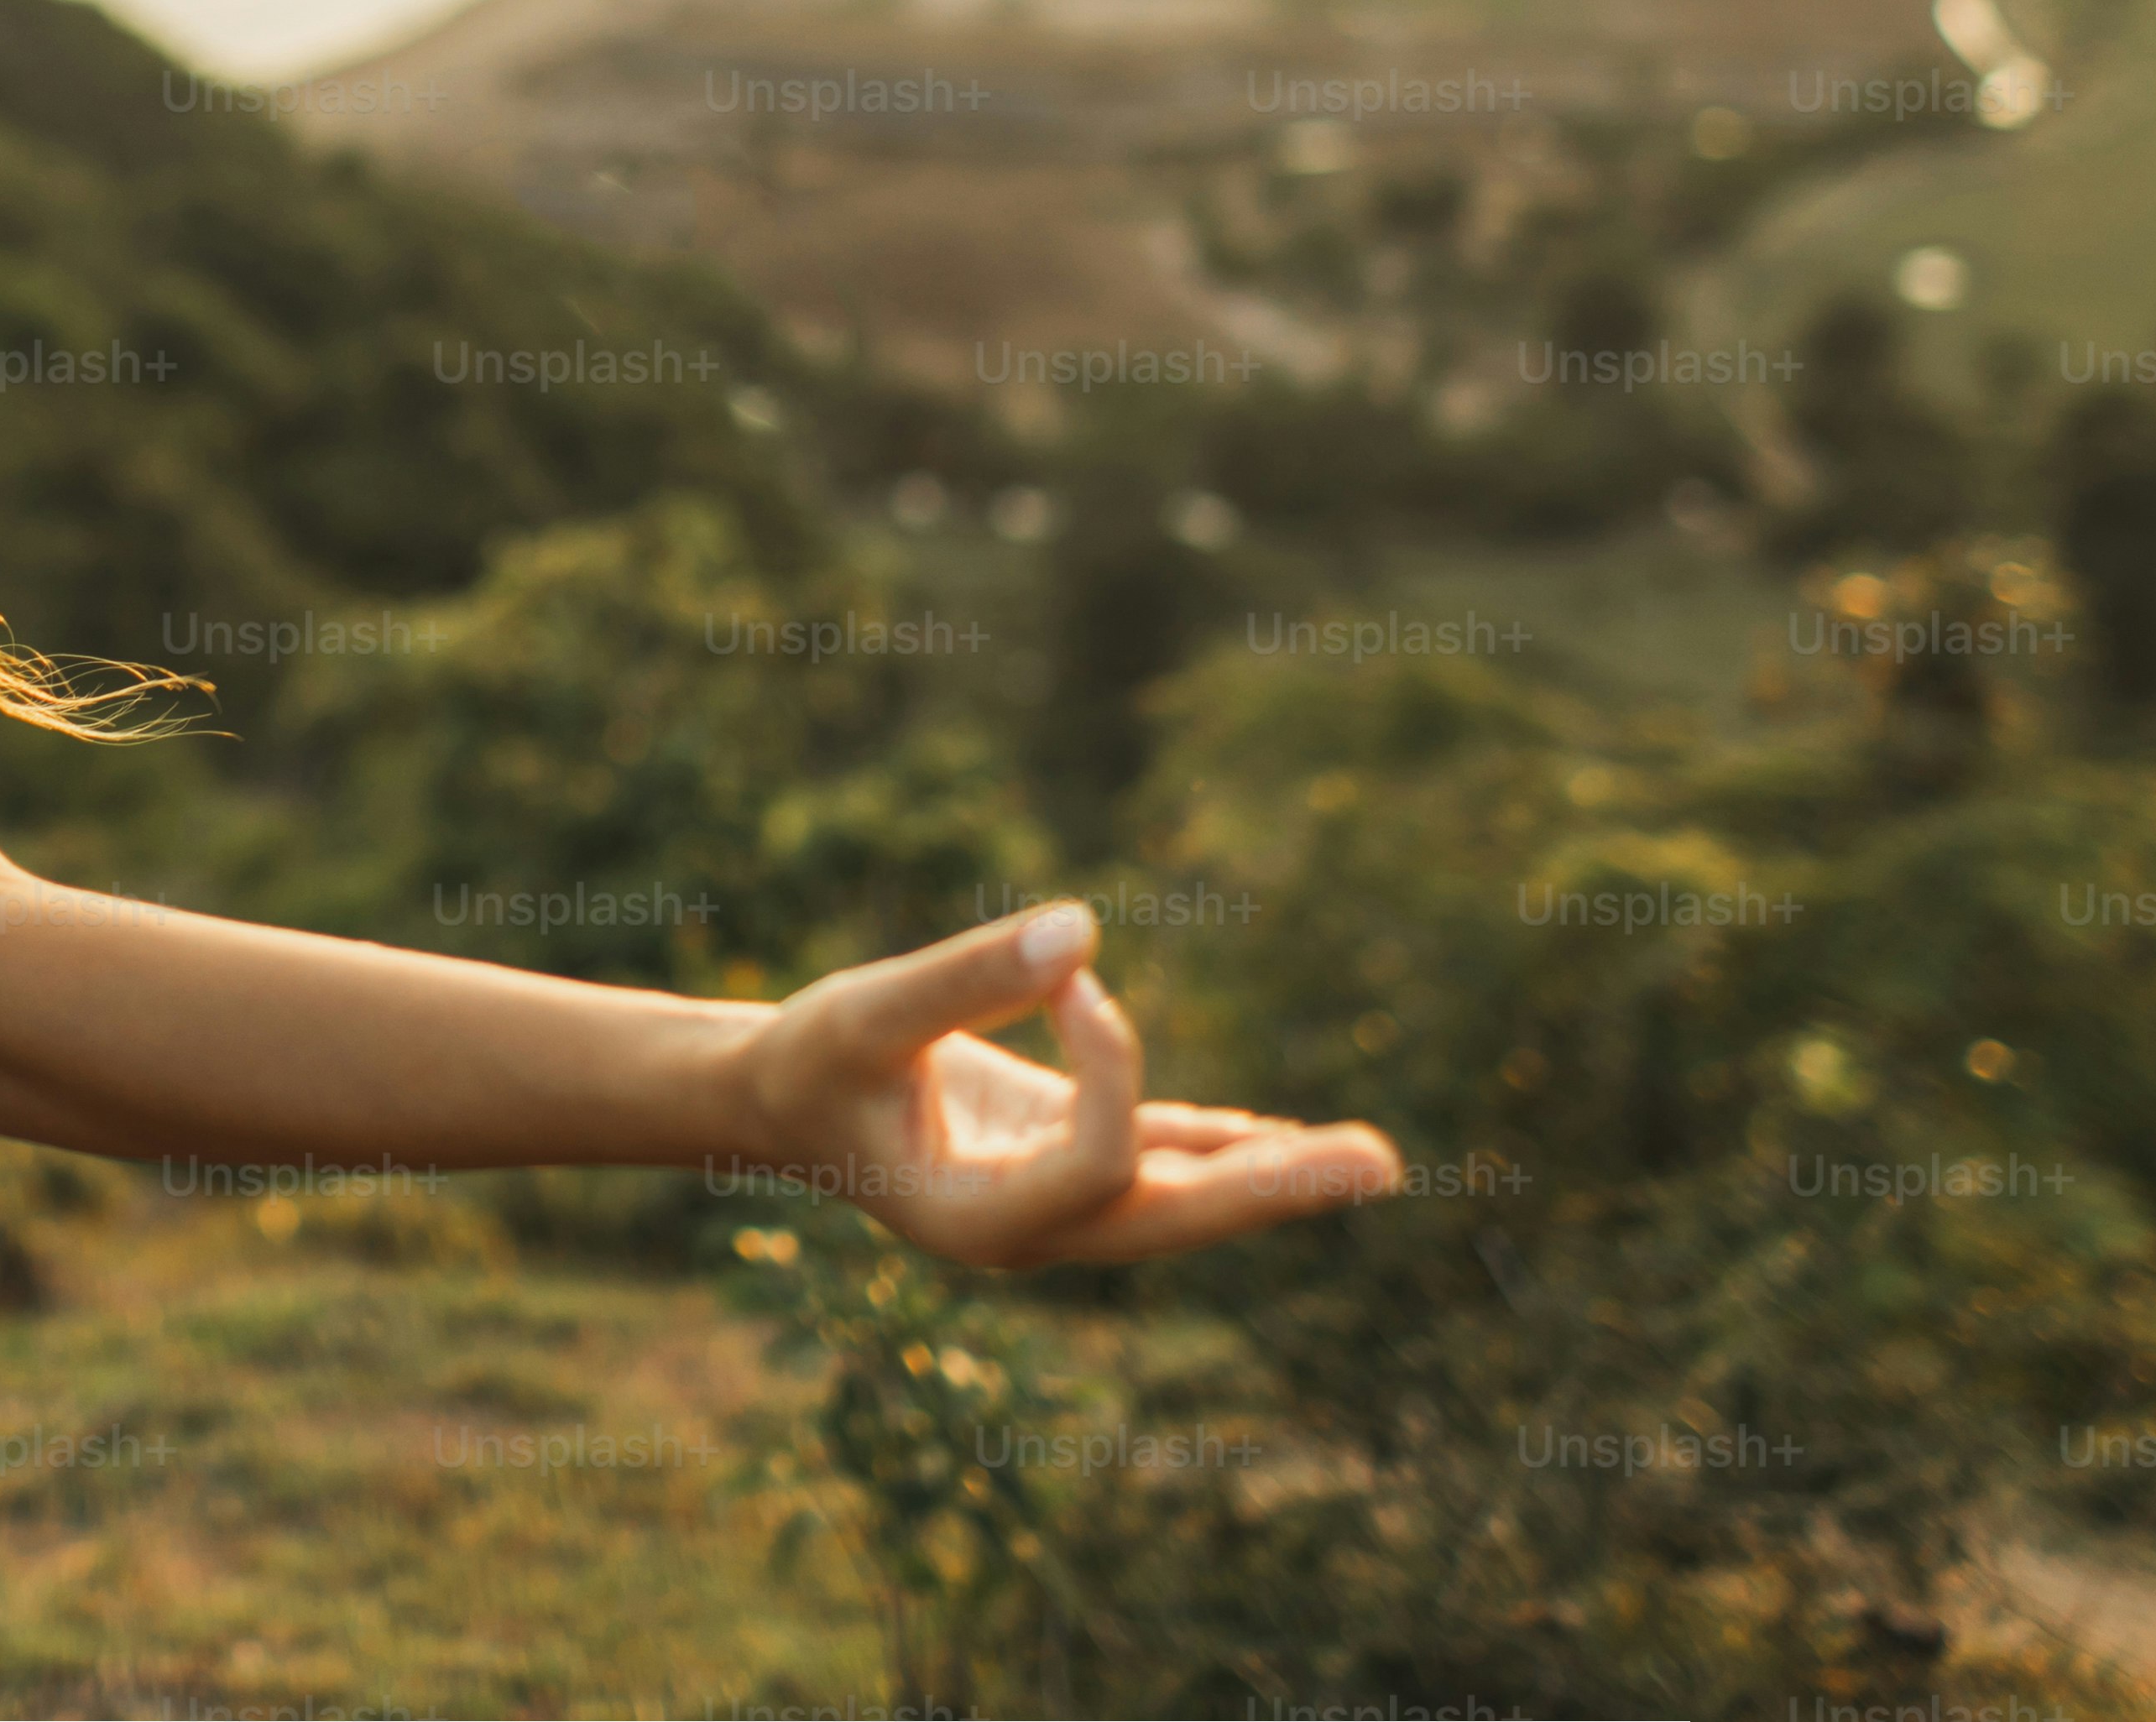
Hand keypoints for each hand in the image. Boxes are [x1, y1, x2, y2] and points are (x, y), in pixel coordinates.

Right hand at [733, 900, 1400, 1267]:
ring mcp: (1052, 1202)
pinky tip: (1283, 1141)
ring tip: (1373, 1162)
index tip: (1073, 978)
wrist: (774, 1098)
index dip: (1112, 1063)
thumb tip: (1081, 926)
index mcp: (980, 1220)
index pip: (1099, 1159)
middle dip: (1275, 1190)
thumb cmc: (809, 1058)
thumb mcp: (869, 1011)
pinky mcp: (1059, 1158)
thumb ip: (969, 973)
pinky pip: (1156, 1160)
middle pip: (1173, 1215)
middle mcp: (1033, 1230)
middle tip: (1382, 1165)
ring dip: (1271, 1173)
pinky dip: (1221, 1148)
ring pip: (1178, 1194)